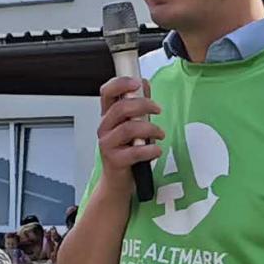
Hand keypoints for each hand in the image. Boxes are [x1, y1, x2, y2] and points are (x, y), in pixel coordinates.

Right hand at [95, 74, 163, 190]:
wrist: (118, 181)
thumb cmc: (126, 151)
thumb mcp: (132, 124)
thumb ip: (137, 104)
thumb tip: (144, 84)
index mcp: (108, 116)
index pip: (107, 92)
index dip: (121, 83)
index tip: (137, 83)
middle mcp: (104, 128)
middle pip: (120, 108)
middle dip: (143, 105)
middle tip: (157, 109)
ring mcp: (107, 144)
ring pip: (128, 128)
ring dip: (150, 129)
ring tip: (160, 134)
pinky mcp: (115, 160)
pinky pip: (134, 152)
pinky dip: (149, 150)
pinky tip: (156, 151)